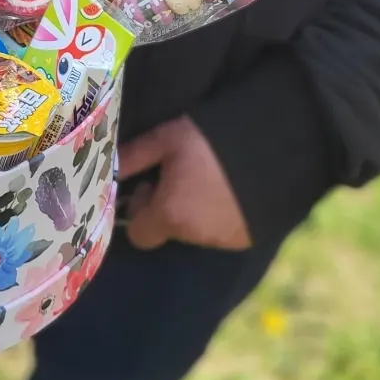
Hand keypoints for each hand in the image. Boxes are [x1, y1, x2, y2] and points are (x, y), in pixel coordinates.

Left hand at [117, 116, 251, 250]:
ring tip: (207, 177)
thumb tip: (106, 170)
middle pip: (168, 230)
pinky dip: (219, 215)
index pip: (138, 235)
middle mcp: (195, 236)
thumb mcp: (165, 139)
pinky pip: (223, 231)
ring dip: (193, 210)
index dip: (140, 210)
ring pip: (195, 231)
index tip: (150, 184)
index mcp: (170, 215)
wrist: (273, 145)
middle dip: (167, 206)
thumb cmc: (210, 140)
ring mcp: (226, 240)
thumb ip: (133, 157)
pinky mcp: (249, 238)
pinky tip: (228, 187)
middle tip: (179, 174)